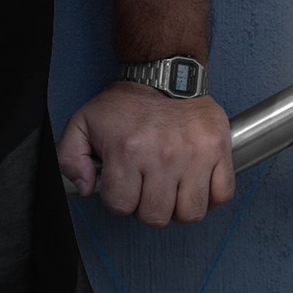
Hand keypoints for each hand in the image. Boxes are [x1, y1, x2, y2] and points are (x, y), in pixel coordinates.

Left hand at [57, 82, 233, 224]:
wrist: (164, 75)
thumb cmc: (127, 103)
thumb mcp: (83, 123)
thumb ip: (70, 157)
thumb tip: (85, 187)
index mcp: (127, 150)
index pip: (121, 205)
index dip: (119, 199)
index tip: (122, 186)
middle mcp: (162, 156)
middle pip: (155, 216)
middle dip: (147, 207)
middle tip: (146, 188)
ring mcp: (194, 156)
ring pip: (190, 213)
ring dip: (179, 207)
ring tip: (171, 189)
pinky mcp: (218, 151)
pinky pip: (221, 195)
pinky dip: (210, 197)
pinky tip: (194, 185)